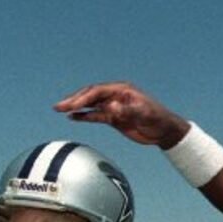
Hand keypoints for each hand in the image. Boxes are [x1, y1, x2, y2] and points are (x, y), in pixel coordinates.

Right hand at [54, 82, 189, 148]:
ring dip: (75, 107)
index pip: (98, 91)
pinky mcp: (114, 118)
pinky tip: (73, 118)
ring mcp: (114, 107)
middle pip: (90, 96)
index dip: (84, 98)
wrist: (164, 131)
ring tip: (60, 110)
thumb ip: (128, 110)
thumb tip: (112, 107)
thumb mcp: (145, 114)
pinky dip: (84, 116)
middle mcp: (116, 96)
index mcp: (122, 90)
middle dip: (74, 100)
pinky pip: (95, 115)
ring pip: (90, 105)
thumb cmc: (158, 119)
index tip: (72, 106)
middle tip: (58, 106)